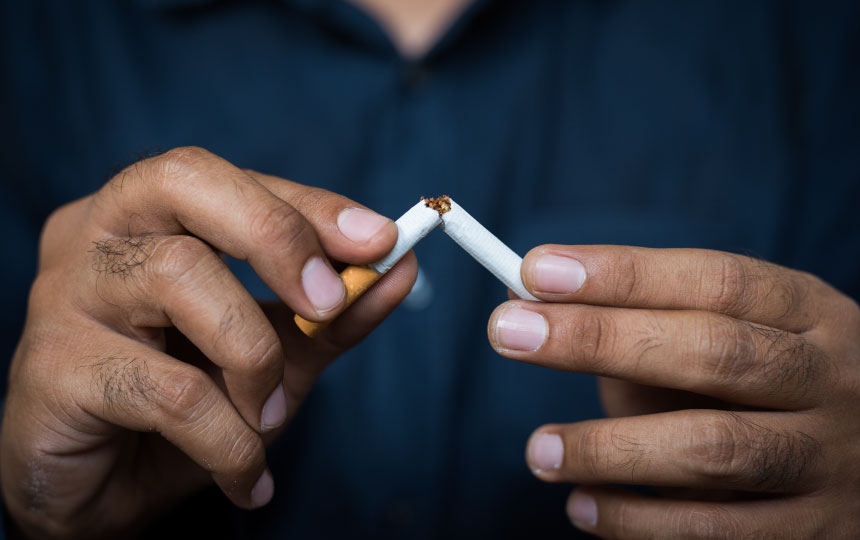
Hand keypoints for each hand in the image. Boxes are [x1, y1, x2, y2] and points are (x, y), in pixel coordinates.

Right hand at [0, 147, 416, 538]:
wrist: (108, 492)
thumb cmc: (186, 406)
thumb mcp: (278, 353)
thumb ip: (333, 312)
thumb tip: (402, 267)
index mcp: (148, 214)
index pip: (230, 179)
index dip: (309, 205)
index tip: (381, 240)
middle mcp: (96, 233)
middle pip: (184, 181)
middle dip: (276, 234)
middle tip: (327, 301)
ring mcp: (65, 294)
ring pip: (180, 277)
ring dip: (255, 358)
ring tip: (272, 417)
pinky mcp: (53, 368)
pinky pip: (171, 390)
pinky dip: (230, 438)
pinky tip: (244, 475)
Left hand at [488, 245, 859, 538]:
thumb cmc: (761, 386)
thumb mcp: (727, 339)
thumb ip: (642, 331)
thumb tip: (534, 308)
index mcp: (808, 313)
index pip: (714, 280)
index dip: (622, 273)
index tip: (536, 269)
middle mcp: (830, 379)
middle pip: (713, 351)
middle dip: (600, 338)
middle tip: (508, 332)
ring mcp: (830, 461)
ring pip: (715, 451)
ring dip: (610, 448)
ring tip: (540, 449)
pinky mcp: (815, 535)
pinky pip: (717, 534)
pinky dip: (637, 523)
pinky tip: (583, 506)